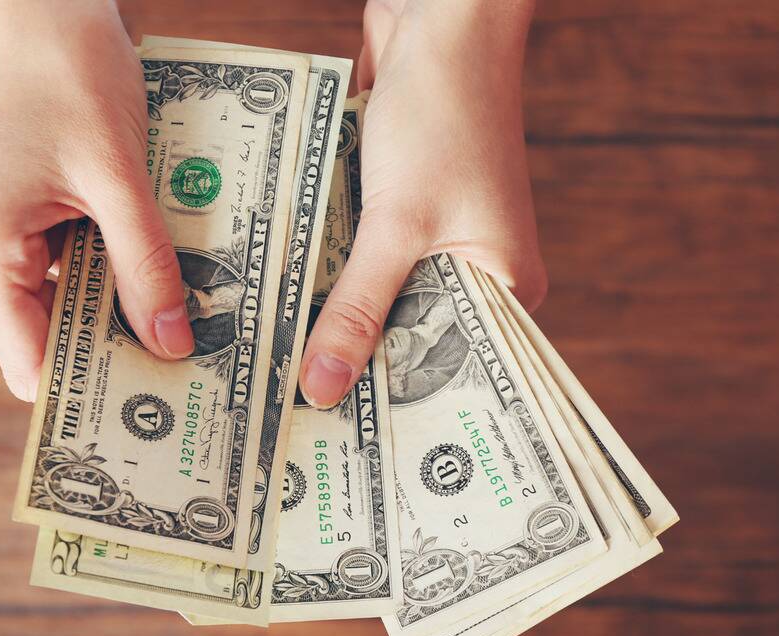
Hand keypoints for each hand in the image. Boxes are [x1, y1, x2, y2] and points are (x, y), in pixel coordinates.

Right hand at [0, 0, 192, 401]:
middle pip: (51, 337)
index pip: (30, 364)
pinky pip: (78, 261)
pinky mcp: (33, 210)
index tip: (151, 414)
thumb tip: (171, 345)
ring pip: (70, 301)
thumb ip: (145, 264)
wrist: (47, 2)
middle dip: (114, 355)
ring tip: (191, 332)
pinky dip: (119, 270)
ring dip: (123, 309)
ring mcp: (8, 231)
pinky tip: (170, 276)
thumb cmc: (69, 74)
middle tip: (188, 379)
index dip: (85, 395)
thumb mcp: (118, 177)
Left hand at [299, 0, 547, 407]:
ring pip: (376, 296)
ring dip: (331, 318)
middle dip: (355, 366)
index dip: (400, 410)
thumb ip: (356, 307)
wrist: (440, 19)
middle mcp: (475, 269)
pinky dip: (325, 272)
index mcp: (504, 287)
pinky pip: (358, 255)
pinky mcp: (399, 207)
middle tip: (293, 421)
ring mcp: (435, 237)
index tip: (345, 450)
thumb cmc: (443, 115)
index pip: (455, 373)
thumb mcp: (396, 224)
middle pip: (408, 337)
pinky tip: (279, 306)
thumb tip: (321, 388)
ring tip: (275, 375)